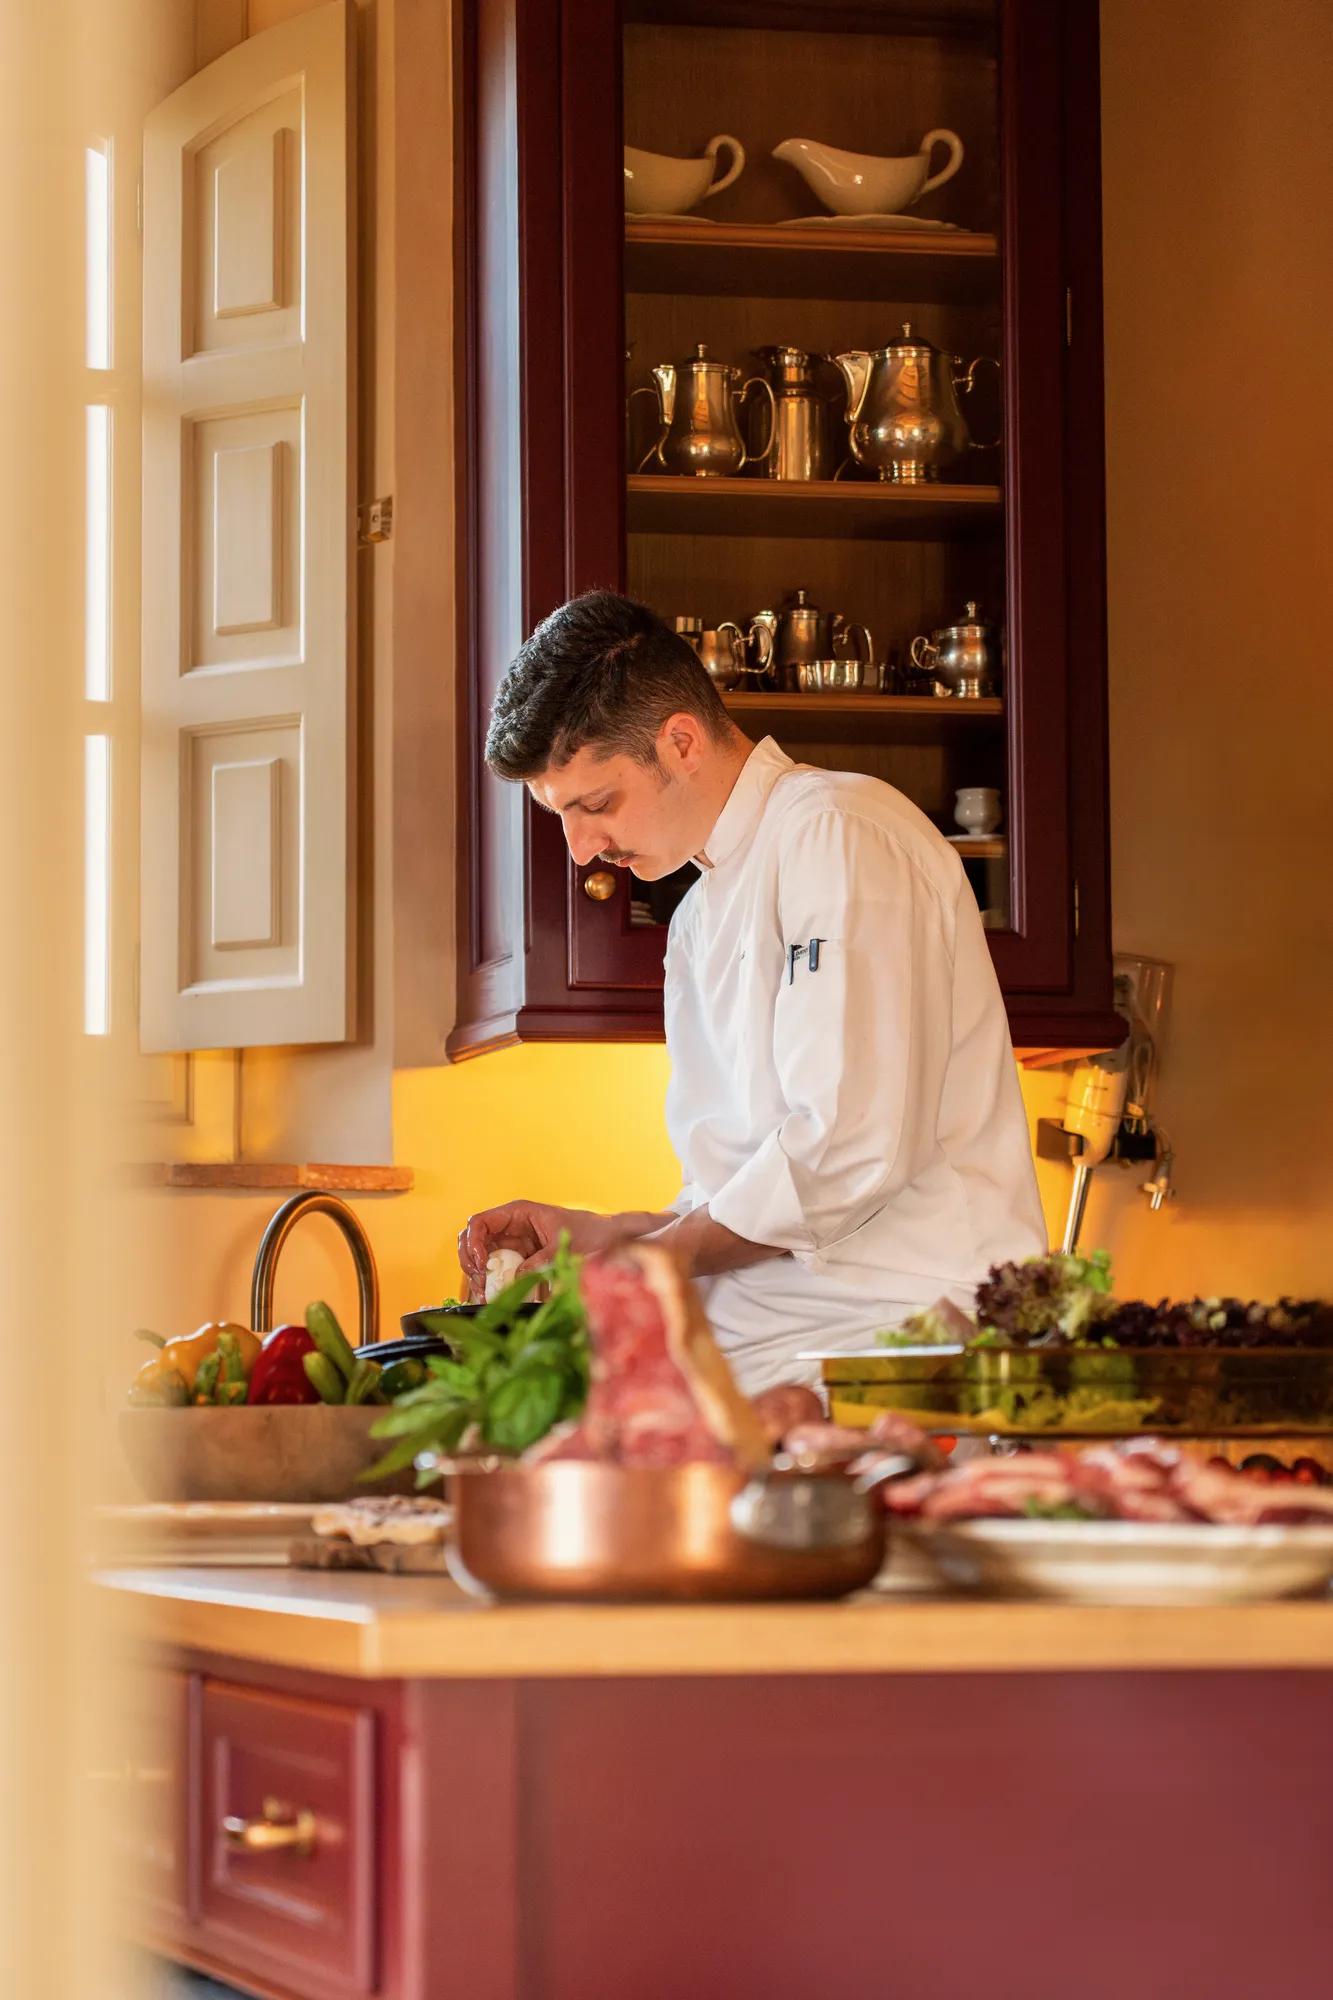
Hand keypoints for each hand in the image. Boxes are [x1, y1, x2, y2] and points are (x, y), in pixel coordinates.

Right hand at [457, 1202, 642, 1300]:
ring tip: (483, 1296)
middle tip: (480, 1283)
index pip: (479, 1222)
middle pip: (472, 1241)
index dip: (473, 1243)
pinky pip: (498, 1272)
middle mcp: (511, 1227)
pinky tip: (493, 1299)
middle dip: (470, 1262)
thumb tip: (516, 1279)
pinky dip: (493, 1285)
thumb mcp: (563, 1247)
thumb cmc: (590, 1233)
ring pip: (482, 1259)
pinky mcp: (520, 1261)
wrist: (609, 1239)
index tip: (482, 1265)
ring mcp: (514, 1245)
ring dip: (479, 1277)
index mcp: (518, 1213)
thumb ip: (540, 1261)